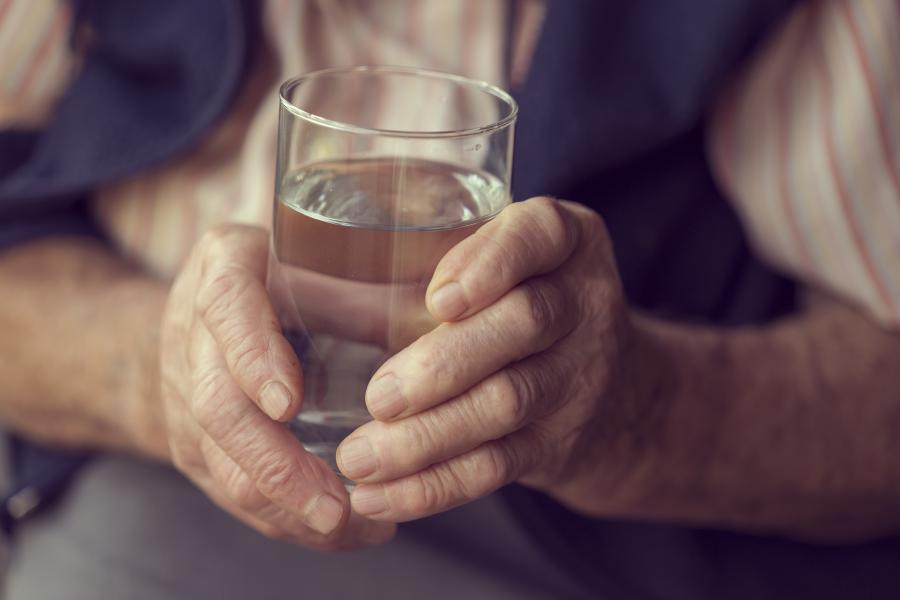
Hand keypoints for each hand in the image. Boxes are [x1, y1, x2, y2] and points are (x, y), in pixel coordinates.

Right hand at [159, 224, 395, 549]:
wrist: (195, 314)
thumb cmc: (275, 276)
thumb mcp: (315, 257)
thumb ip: (367, 286)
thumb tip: (451, 323)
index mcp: (226, 267)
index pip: (227, 308)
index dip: (253, 358)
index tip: (289, 403)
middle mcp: (194, 334)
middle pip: (218, 407)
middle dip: (277, 464)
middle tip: (335, 506)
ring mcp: (187, 396)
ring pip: (223, 462)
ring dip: (285, 506)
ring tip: (351, 527)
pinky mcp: (194, 446)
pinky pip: (232, 491)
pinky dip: (284, 519)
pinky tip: (338, 532)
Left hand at [336, 198, 659, 520]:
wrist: (613, 390)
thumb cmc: (517, 303)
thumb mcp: (502, 261)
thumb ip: (435, 256)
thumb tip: (304, 278)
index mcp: (564, 241)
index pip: (539, 234)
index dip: (492, 264)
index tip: (439, 299)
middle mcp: (582, 302)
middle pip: (523, 326)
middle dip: (446, 364)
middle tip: (379, 397)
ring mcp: (579, 376)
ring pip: (506, 404)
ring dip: (427, 437)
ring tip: (357, 458)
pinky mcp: (559, 443)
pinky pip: (498, 467)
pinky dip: (435, 486)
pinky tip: (380, 497)